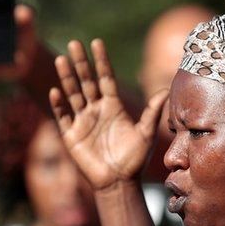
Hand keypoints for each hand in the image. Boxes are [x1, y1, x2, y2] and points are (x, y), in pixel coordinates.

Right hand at [50, 39, 167, 191]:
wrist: (119, 183)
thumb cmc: (134, 160)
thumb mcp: (146, 133)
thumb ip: (153, 111)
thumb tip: (167, 89)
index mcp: (113, 106)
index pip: (106, 78)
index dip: (101, 61)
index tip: (97, 42)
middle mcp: (96, 110)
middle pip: (87, 81)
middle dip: (81, 63)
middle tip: (74, 43)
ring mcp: (83, 121)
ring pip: (73, 94)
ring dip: (67, 77)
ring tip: (62, 59)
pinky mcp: (71, 135)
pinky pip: (63, 116)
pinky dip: (59, 104)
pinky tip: (56, 91)